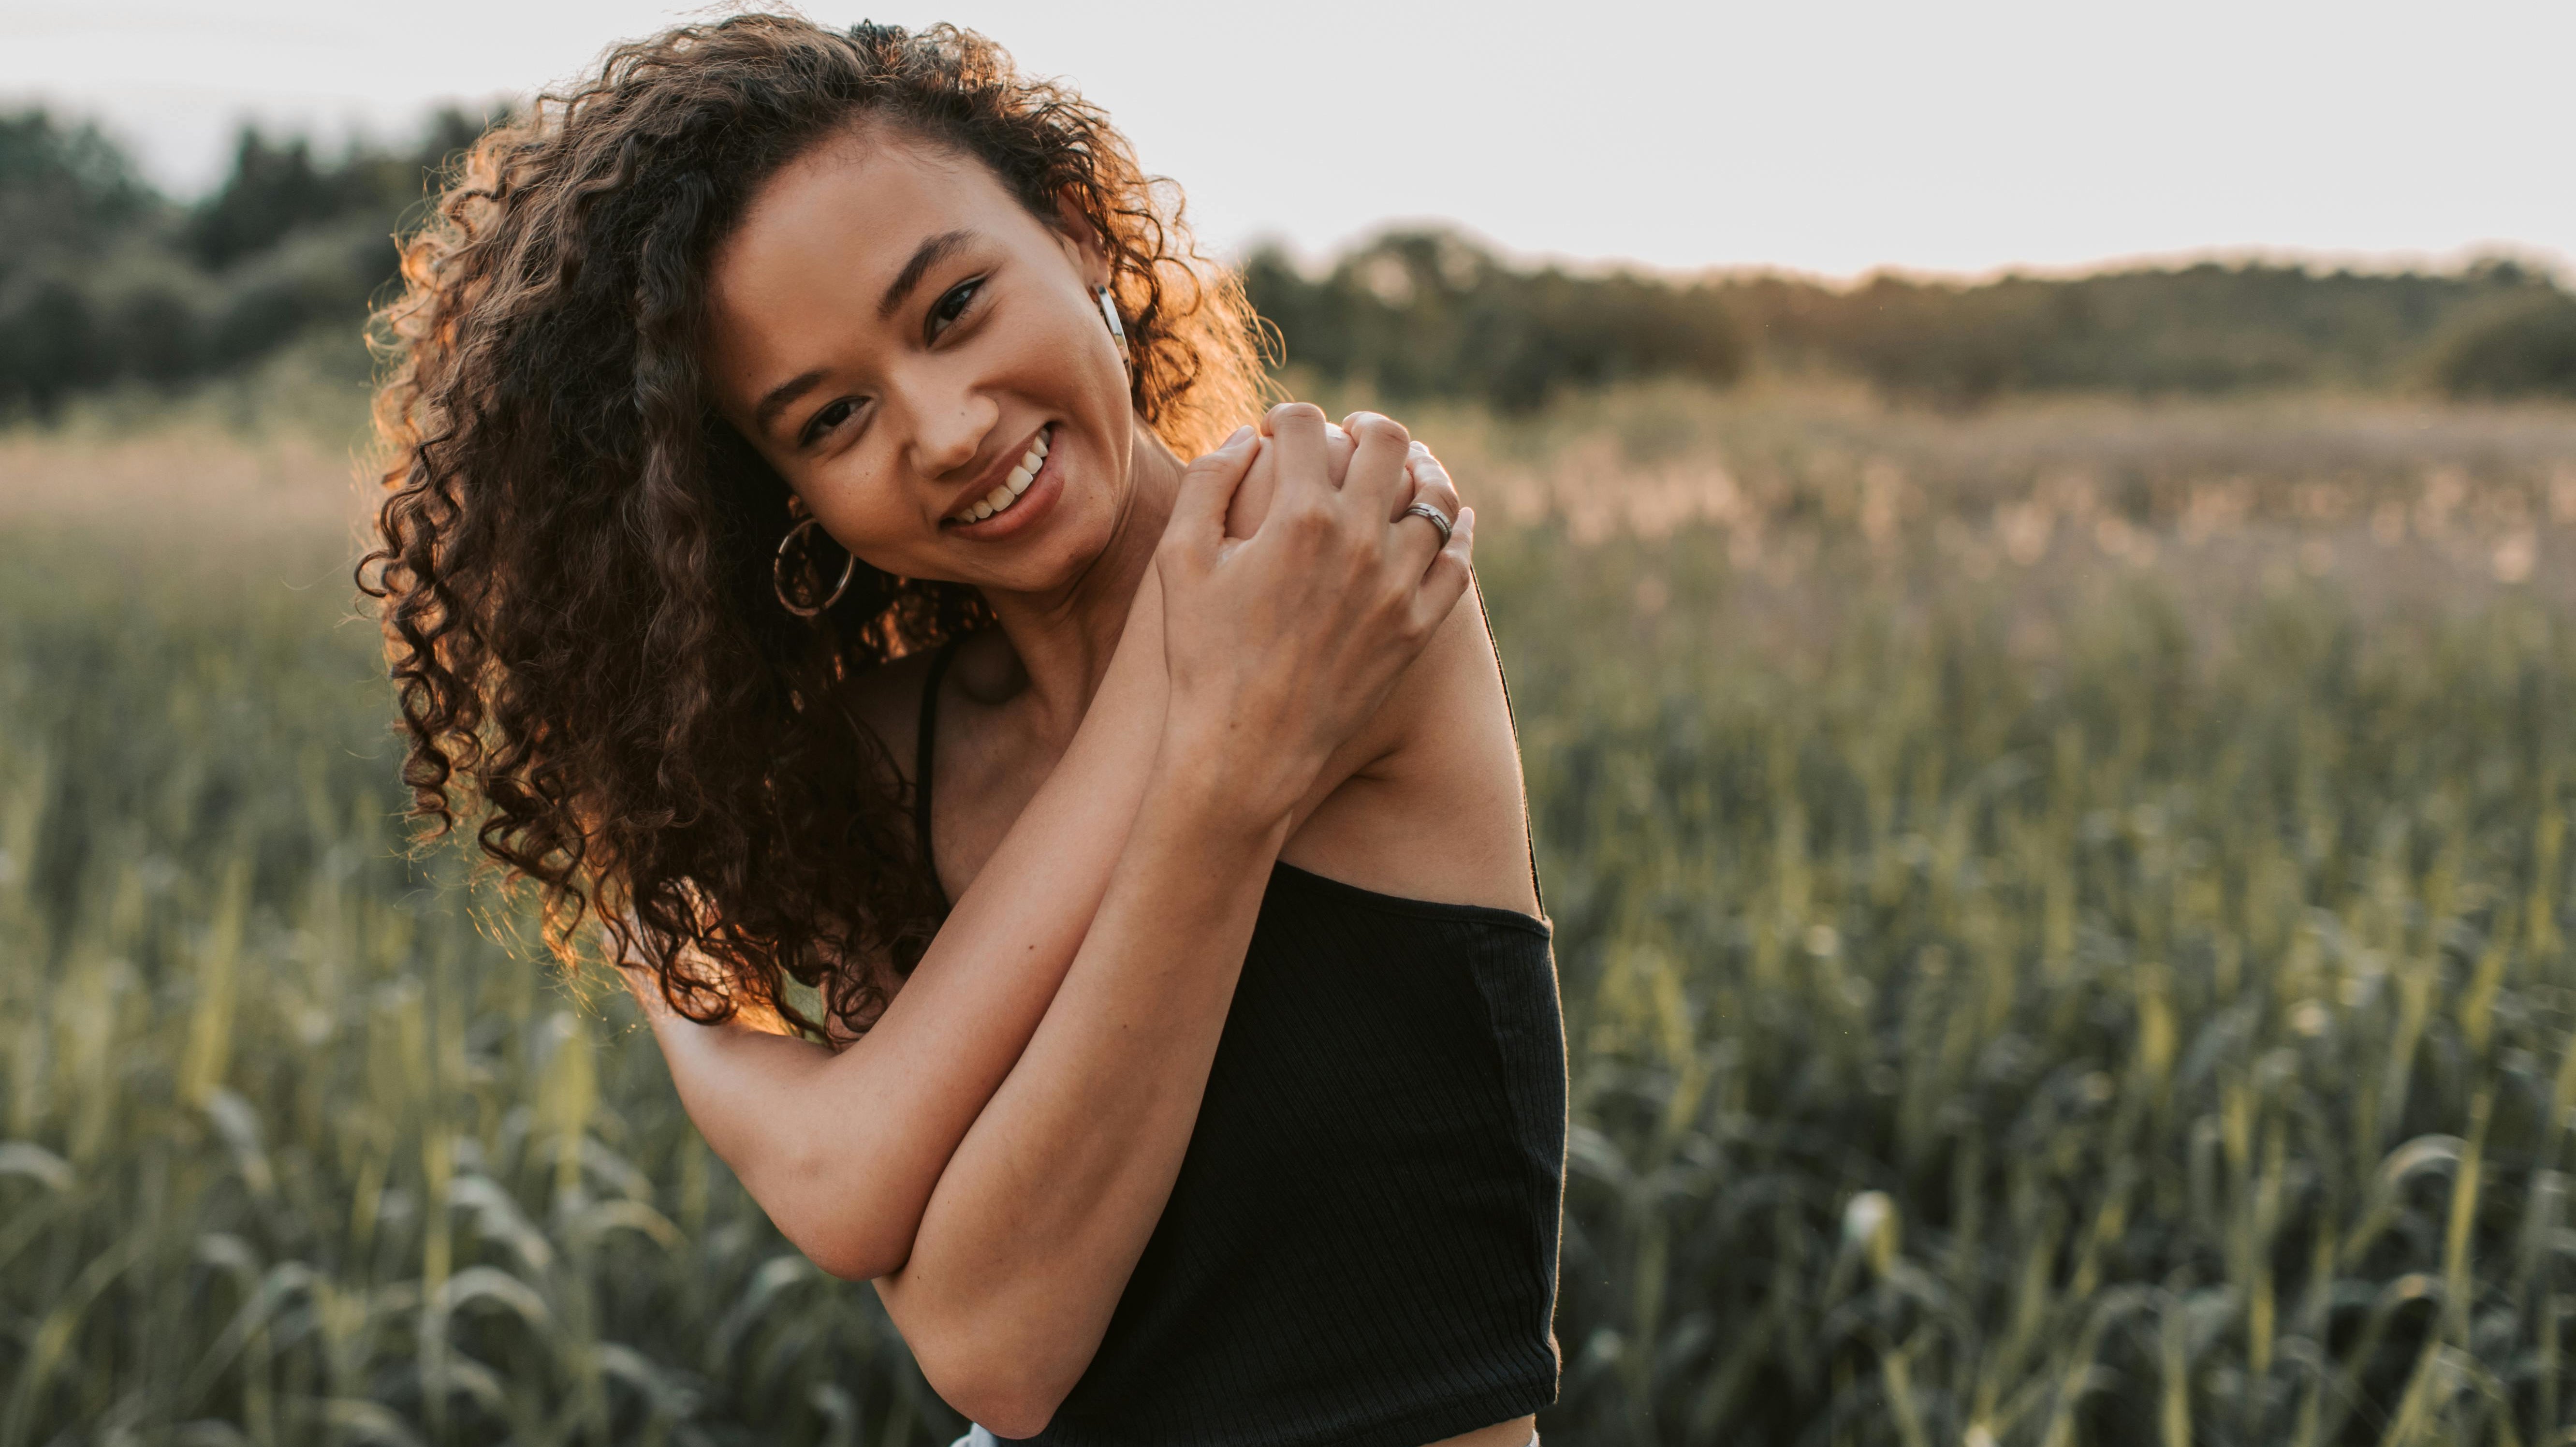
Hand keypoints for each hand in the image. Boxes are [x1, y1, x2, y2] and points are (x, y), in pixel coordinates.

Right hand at [1154, 403, 1474, 828]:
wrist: (1244, 752)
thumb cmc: (1202, 657)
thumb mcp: (1180, 562)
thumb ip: (1206, 483)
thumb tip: (1245, 438)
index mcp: (1297, 516)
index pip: (1305, 425)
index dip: (1285, 418)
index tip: (1275, 435)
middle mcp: (1359, 541)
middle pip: (1388, 442)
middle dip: (1362, 426)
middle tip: (1346, 436)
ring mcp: (1397, 586)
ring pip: (1436, 496)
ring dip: (1418, 470)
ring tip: (1401, 471)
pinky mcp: (1418, 628)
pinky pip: (1458, 563)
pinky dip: (1457, 531)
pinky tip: (1449, 520)